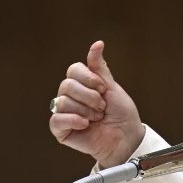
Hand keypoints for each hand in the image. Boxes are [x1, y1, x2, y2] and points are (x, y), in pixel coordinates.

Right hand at [49, 41, 145, 167]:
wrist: (126, 138)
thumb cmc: (121, 114)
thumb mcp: (112, 87)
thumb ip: (100, 67)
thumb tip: (98, 43)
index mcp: (81, 84)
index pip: (73, 70)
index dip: (89, 79)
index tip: (104, 89)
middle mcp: (70, 96)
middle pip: (67, 85)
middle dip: (90, 96)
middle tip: (102, 107)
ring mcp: (64, 113)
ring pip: (62, 102)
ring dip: (86, 110)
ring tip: (97, 118)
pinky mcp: (61, 130)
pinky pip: (56, 119)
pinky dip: (73, 120)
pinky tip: (86, 125)